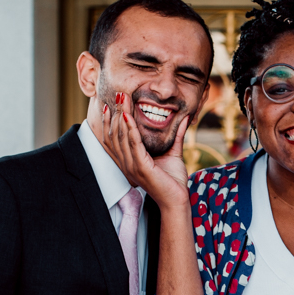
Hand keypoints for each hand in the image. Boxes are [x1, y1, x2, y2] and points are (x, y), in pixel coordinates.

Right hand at [100, 92, 190, 209]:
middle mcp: (126, 164)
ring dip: (121, 115)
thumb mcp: (172, 153)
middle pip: (115, 134)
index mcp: (129, 162)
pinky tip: (128, 116)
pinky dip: (130, 129)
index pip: (112, 139)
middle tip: (118, 94)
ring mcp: (132, 166)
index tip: (109, 105)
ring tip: (122, 98)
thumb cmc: (173, 180)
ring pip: (121, 136)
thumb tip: (184, 118)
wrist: (177, 200)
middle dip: (115, 112)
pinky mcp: (141, 168)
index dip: (109, 122)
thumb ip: (176, 136)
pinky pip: (133, 144)